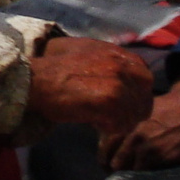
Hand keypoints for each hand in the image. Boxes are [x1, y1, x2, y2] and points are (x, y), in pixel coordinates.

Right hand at [24, 36, 151, 135]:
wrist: (33, 80)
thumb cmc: (52, 67)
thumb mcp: (83, 50)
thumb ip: (107, 58)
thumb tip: (121, 73)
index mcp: (118, 54)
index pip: (145, 79)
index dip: (135, 94)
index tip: (120, 102)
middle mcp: (122, 66)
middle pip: (145, 98)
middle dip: (132, 111)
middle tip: (111, 116)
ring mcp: (118, 84)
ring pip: (134, 115)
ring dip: (118, 121)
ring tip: (98, 119)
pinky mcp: (110, 102)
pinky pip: (121, 124)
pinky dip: (108, 128)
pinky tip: (92, 122)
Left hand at [106, 78, 179, 170]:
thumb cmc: (174, 104)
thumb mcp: (144, 108)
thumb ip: (130, 121)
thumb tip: (116, 133)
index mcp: (127, 122)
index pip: (105, 147)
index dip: (105, 159)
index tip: (107, 165)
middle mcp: (135, 137)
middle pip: (116, 164)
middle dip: (118, 170)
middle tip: (121, 175)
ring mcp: (150, 149)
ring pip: (132, 172)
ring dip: (134, 176)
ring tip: (137, 178)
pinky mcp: (166, 159)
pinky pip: (150, 176)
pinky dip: (149, 179)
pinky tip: (151, 178)